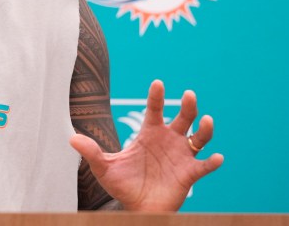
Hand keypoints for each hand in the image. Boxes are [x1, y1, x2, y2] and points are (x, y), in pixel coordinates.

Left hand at [70, 80, 223, 211]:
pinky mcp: (190, 173)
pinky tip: (217, 158)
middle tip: (188, 94)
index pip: (155, 109)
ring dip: (205, 129)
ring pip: (199, 137)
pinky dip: (212, 162)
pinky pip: (205, 166)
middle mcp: (169, 140)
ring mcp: (181, 156)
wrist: (137, 207)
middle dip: (188, 106)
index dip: (156, 96)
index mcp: (149, 134)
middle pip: (183, 118)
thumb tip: (71, 138)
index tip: (158, 83)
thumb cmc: (123, 184)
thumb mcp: (103, 168)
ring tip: (206, 121)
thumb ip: (91, 152)